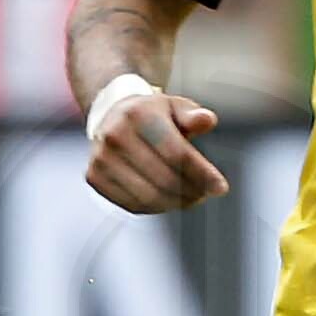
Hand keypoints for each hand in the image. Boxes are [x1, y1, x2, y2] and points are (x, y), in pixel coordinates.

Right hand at [82, 79, 227, 210]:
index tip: (221, 188)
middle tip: (207, 193)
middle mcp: (114, 135)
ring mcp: (101, 158)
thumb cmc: (152, 115)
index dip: (201, 174)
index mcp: (137, 114)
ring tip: (193, 197)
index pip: (176, 153)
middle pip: (164, 178)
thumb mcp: (175, 107)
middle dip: (192, 190)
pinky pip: (132, 204)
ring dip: (177, 203)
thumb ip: (193, 115)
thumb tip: (208, 120)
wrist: (111, 117)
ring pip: (148, 196)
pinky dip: (157, 207)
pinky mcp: (94, 177)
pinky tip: (170, 200)